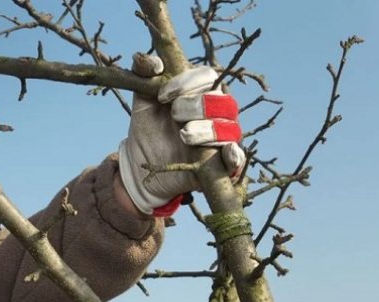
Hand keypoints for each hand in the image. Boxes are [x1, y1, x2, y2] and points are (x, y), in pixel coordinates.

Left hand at [119, 56, 245, 216]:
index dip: (186, 83)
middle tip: (174, 115)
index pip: (207, 77)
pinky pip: (237, 159)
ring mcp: (221, 139)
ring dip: (208, 130)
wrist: (141, 165)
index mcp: (201, 93)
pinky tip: (227, 152)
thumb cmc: (148, 128)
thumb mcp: (143, 102)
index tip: (162, 96)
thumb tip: (142, 59)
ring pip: (229, 128)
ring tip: (184, 135)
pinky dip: (235, 155)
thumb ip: (144, 77)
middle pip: (222, 101)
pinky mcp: (220, 165)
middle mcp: (216, 114)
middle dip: (197, 106)